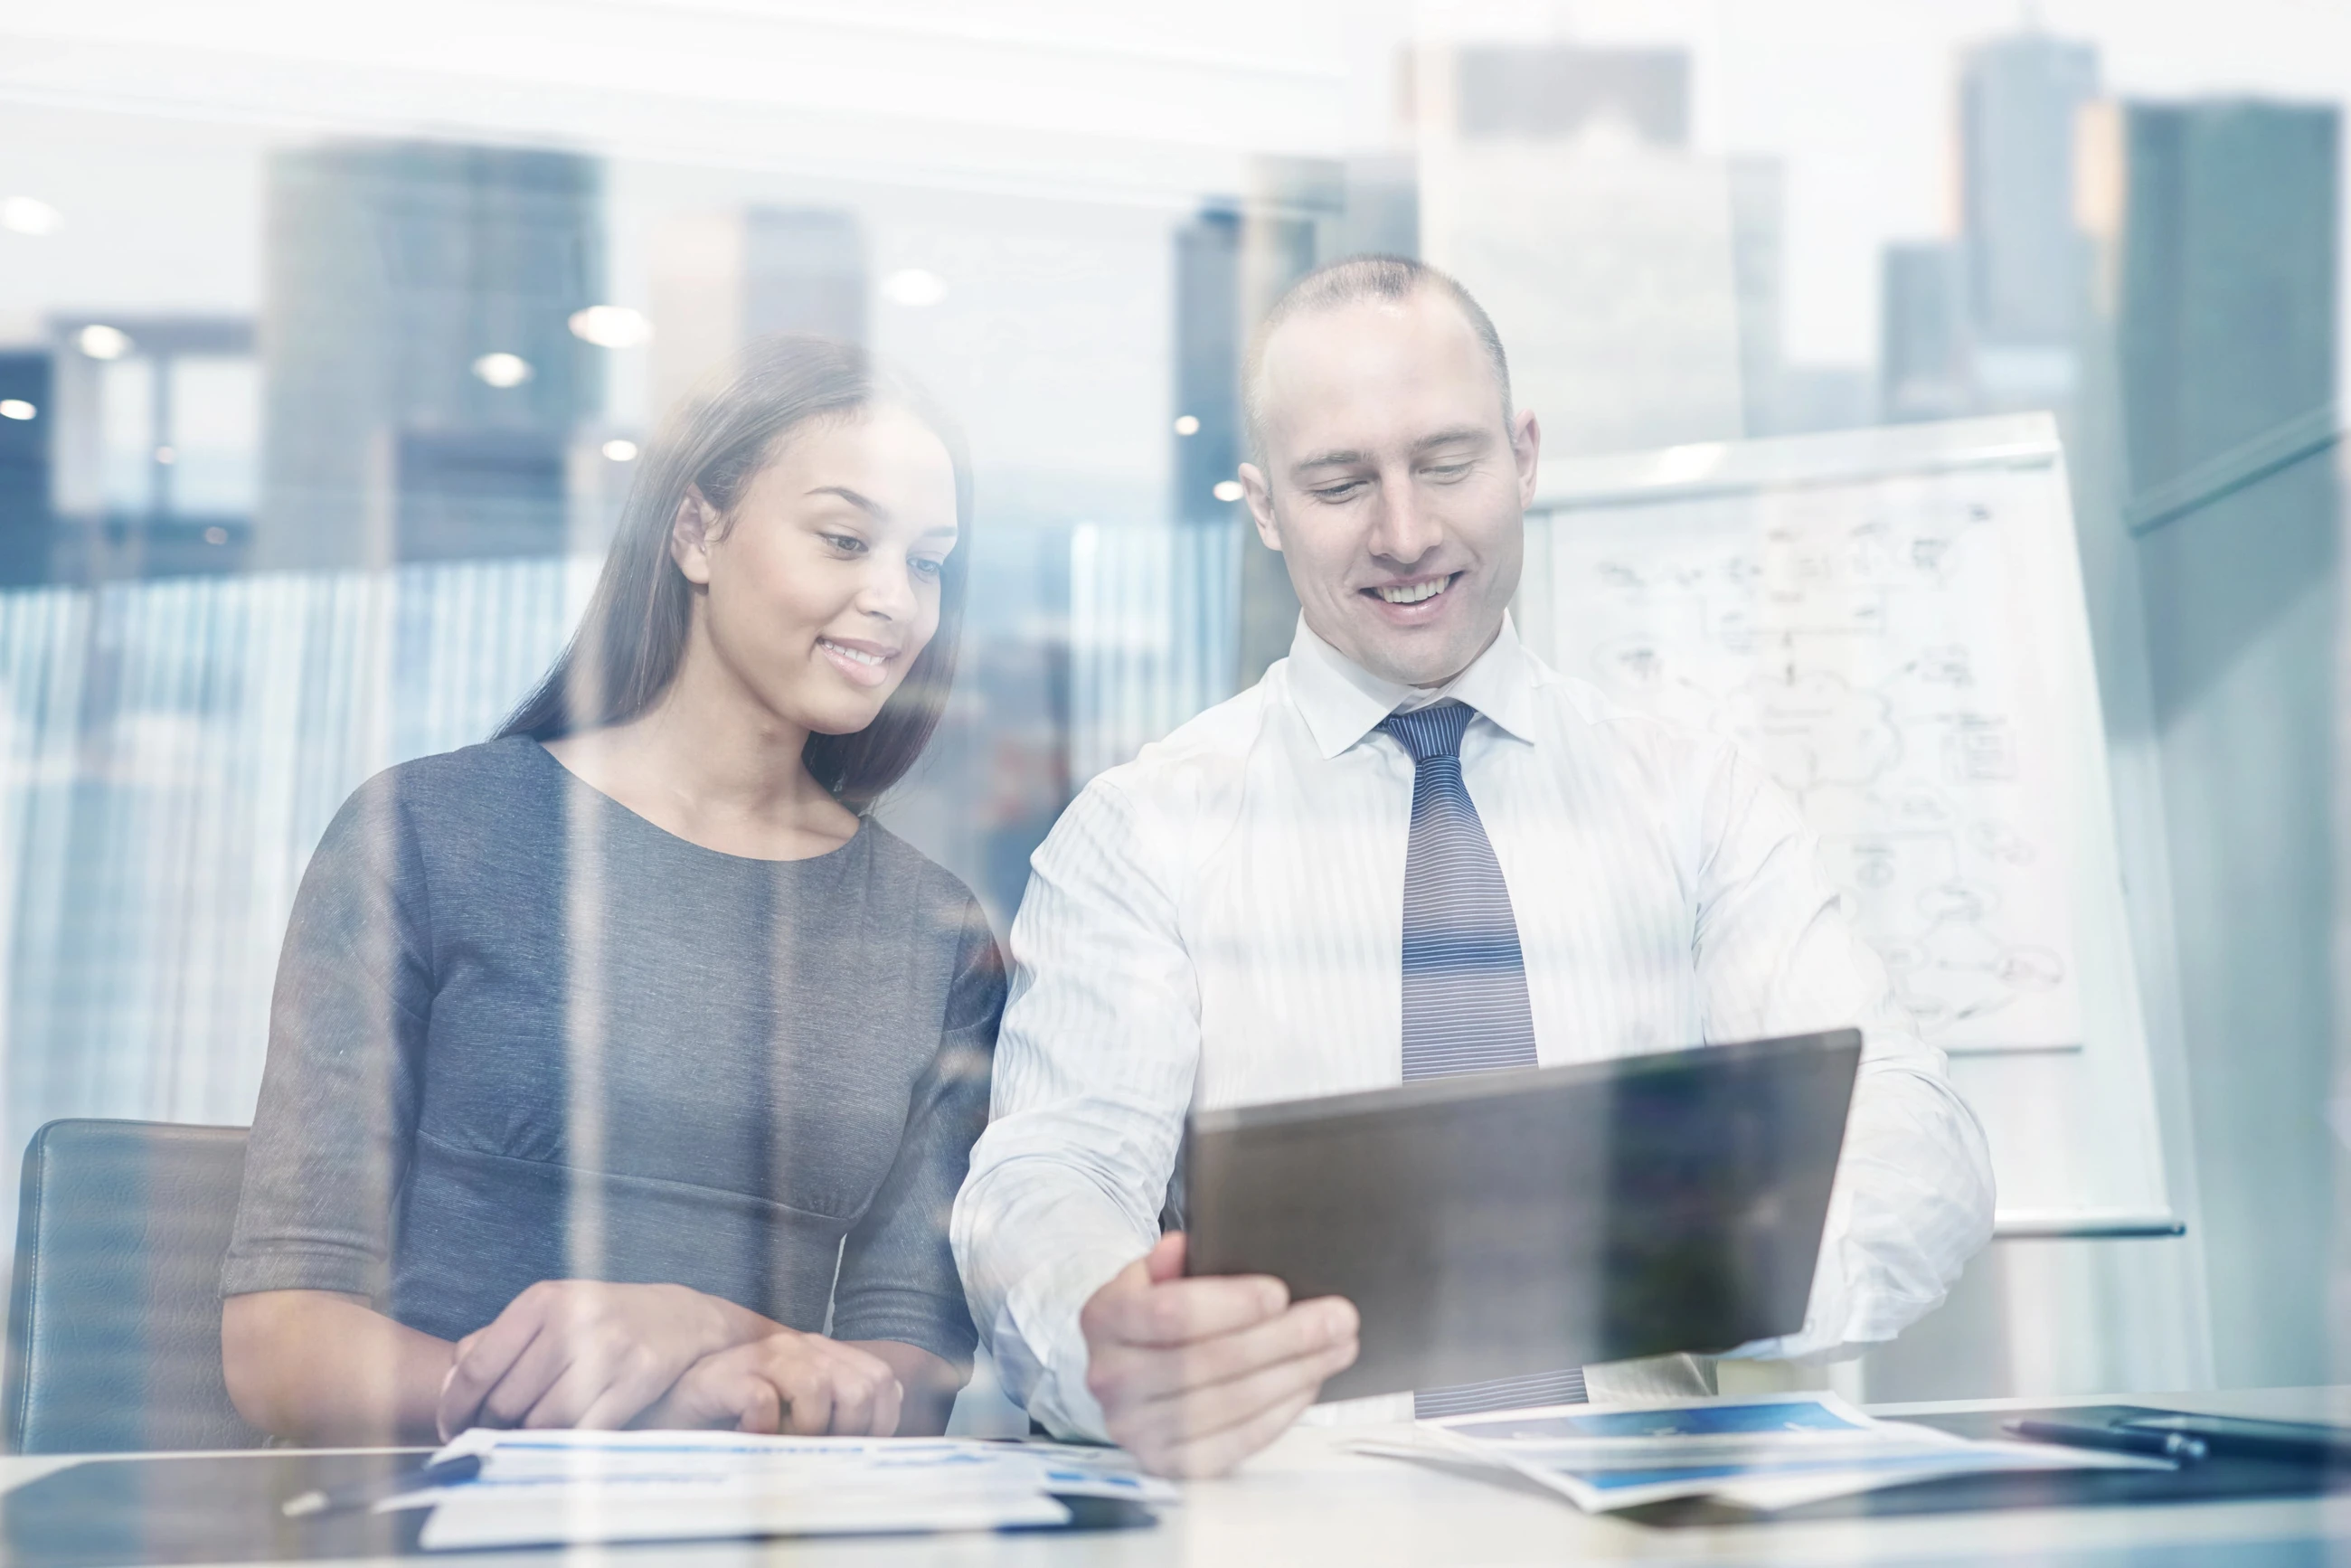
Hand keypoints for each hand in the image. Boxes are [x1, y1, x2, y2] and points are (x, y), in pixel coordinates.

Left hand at [436, 1280, 752, 1438]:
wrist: (680, 1319)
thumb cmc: (602, 1321)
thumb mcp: (547, 1314)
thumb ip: (493, 1344)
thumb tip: (449, 1392)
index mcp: (542, 1300)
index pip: (477, 1367)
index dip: (454, 1409)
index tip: (451, 1429)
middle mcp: (574, 1320)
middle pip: (506, 1401)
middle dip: (493, 1427)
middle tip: (496, 1434)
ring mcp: (608, 1349)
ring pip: (542, 1422)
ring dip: (531, 1437)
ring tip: (534, 1432)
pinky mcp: (637, 1378)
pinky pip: (583, 1431)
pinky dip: (567, 1442)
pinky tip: (566, 1434)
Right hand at [636, 1331, 904, 1435]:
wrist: (671, 1406)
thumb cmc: (739, 1416)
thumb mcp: (797, 1413)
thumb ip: (836, 1410)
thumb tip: (876, 1436)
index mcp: (822, 1353)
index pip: (882, 1382)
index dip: (878, 1422)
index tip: (850, 1446)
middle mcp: (798, 1347)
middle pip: (860, 1387)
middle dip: (846, 1429)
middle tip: (814, 1447)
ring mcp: (762, 1356)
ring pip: (817, 1388)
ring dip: (805, 1428)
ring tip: (780, 1440)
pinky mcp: (726, 1375)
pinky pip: (764, 1400)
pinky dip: (763, 1426)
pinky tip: (750, 1433)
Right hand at [1080, 1233, 1357, 1478]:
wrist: (1127, 1369)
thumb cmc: (1152, 1313)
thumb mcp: (1153, 1274)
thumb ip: (1171, 1261)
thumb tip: (1184, 1249)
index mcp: (1103, 1319)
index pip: (1171, 1313)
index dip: (1231, 1305)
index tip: (1279, 1293)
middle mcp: (1110, 1379)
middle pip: (1209, 1362)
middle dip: (1285, 1338)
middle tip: (1337, 1319)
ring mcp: (1135, 1429)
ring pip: (1230, 1404)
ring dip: (1295, 1374)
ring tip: (1336, 1348)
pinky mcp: (1167, 1464)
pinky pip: (1236, 1441)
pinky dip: (1281, 1412)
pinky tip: (1308, 1383)